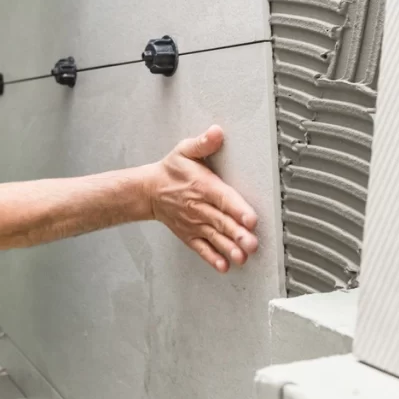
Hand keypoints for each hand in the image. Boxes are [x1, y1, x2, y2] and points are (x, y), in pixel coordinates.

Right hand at [146, 125, 258, 272]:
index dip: (237, 208)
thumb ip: (202, 143)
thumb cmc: (170, 171)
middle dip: (237, 234)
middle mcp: (199, 207)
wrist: (147, 191)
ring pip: (214, 237)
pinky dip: (211, 257)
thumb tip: (216, 132)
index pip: (223, 198)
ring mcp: (194, 223)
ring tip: (241, 257)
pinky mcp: (189, 234)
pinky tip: (223, 266)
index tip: (250, 218)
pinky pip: (201, 248)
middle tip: (251, 243)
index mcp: (202, 186)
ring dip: (228, 248)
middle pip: (221, 221)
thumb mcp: (184, 151)